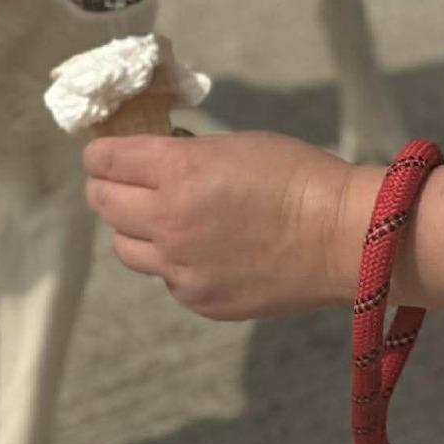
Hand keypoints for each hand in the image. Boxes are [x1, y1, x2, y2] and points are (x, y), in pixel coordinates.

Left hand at [82, 131, 352, 319]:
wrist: (345, 235)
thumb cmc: (295, 175)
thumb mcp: (231, 145)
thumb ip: (182, 153)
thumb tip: (150, 156)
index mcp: (176, 172)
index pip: (105, 160)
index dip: (99, 153)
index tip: (101, 152)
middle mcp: (169, 221)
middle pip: (103, 202)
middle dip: (106, 186)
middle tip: (118, 180)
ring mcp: (182, 266)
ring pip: (124, 245)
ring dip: (131, 226)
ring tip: (157, 217)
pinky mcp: (200, 299)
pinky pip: (163, 276)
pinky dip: (169, 260)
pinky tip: (198, 248)